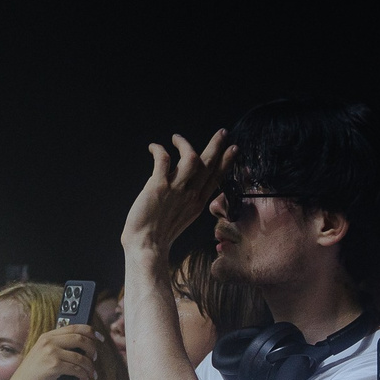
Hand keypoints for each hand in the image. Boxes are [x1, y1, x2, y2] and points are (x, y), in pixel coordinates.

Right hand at [2, 325, 104, 379]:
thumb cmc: (35, 371)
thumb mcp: (44, 352)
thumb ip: (58, 346)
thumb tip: (84, 346)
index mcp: (48, 336)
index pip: (74, 327)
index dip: (90, 331)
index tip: (100, 338)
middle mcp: (49, 341)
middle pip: (80, 339)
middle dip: (92, 349)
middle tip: (94, 358)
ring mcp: (51, 353)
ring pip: (81, 357)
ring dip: (90, 366)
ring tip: (92, 373)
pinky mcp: (53, 366)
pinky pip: (76, 369)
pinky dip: (84, 375)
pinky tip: (85, 379)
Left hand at [121, 130, 235, 259]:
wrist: (146, 246)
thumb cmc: (158, 235)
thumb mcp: (182, 218)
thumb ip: (187, 201)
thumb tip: (185, 188)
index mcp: (198, 203)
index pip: (216, 178)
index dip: (226, 162)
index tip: (233, 149)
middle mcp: (191, 194)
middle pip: (209, 164)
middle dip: (217, 146)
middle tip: (222, 132)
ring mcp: (176, 189)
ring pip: (192, 158)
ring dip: (186, 143)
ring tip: (177, 138)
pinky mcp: (159, 185)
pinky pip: (163, 159)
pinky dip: (159, 149)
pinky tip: (154, 147)